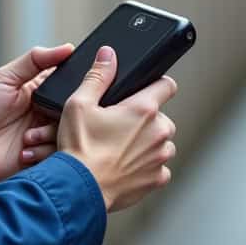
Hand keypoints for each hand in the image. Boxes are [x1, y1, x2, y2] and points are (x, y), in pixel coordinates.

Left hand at [0, 44, 75, 189]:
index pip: (72, 86)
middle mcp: (49, 114)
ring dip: (48, 135)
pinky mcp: (45, 158)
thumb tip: (66, 48)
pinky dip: (42, 152)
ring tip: (26, 137)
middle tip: (43, 115)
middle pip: (76, 112)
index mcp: (43, 92)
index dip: (78, 86)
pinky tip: (23, 152)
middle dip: (65, 114)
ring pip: (70, 134)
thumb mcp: (4, 79)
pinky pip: (59, 155)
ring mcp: (48, 137)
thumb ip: (34, 61)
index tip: (80, 86)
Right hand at [56, 46, 177, 211]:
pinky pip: (157, 167)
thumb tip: (109, 54)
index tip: (145, 89)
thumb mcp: (79, 104)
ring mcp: (160, 157)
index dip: (155, 83)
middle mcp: (159, 132)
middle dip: (143, 119)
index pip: (166, 85)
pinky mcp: (157, 178)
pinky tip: (122, 165)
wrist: (79, 189)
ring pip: (160, 142)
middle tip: (116, 125)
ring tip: (117, 147)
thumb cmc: (79, 148)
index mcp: (143, 109)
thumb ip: (98, 76)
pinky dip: (144, 166)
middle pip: (160, 116)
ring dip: (145, 142)